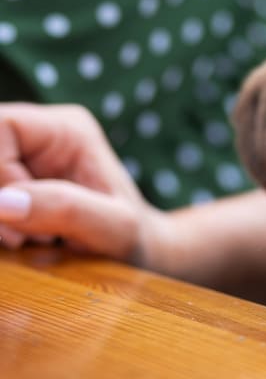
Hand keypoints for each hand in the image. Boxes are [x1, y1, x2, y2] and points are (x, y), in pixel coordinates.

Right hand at [0, 103, 167, 262]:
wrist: (138, 253)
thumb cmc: (135, 237)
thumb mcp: (114, 227)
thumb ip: (64, 209)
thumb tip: (1, 202)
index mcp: (69, 129)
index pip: (2, 124)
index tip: (18, 212)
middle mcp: (42, 135)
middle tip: (20, 235)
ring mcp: (24, 157)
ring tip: (25, 239)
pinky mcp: (13, 181)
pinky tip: (20, 240)